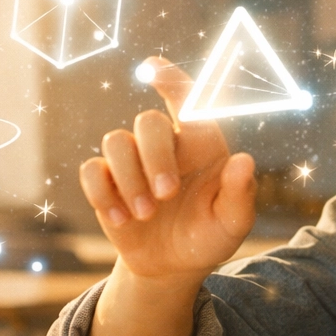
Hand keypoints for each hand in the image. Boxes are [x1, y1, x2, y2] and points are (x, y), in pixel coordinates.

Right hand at [79, 57, 256, 282]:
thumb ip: (240, 194)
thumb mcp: (233, 223)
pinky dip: (103, 194)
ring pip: (115, 141)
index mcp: (201, 143)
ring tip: (145, 215)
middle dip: (155, 157)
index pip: (187, 99)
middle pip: (148, 122)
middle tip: (166, 195)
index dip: (171, 80)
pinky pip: (92, 171)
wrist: (174, 267)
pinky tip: (122, 220)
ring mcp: (133, 162)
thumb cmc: (209, 236)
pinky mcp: (107, 183)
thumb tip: (244, 160)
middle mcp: (166, 145)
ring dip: (130, 179)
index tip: (153, 67)